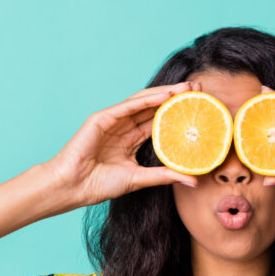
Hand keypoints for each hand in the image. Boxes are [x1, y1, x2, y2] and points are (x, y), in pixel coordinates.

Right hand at [43, 81, 201, 206]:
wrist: (73, 187)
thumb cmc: (100, 184)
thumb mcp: (140, 178)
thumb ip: (165, 175)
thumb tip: (194, 180)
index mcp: (131, 140)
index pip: (159, 122)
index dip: (179, 114)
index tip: (201, 108)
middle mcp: (124, 127)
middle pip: (154, 108)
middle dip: (176, 98)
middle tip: (200, 90)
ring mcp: (113, 120)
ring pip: (143, 102)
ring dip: (165, 93)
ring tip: (187, 89)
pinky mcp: (102, 118)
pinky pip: (128, 106)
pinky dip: (147, 99)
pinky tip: (165, 95)